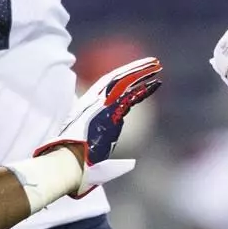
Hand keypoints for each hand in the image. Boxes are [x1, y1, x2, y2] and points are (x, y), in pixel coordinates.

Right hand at [33, 57, 162, 199]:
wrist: (70, 163)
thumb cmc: (78, 164)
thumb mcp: (88, 154)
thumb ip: (96, 153)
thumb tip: (98, 165)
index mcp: (89, 110)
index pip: (109, 90)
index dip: (124, 81)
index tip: (138, 77)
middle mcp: (94, 103)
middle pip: (117, 81)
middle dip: (135, 70)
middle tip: (152, 63)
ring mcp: (100, 104)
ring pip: (124, 82)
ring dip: (141, 71)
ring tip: (156, 64)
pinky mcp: (108, 109)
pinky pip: (129, 92)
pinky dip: (143, 85)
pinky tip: (156, 80)